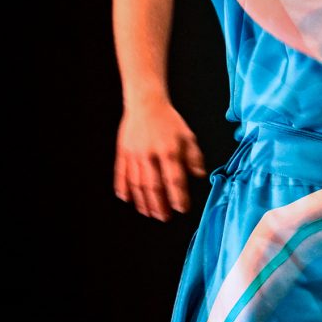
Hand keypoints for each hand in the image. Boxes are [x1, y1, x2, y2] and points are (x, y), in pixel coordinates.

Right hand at [114, 97, 206, 221]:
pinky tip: (127, 199)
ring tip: (149, 213)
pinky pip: (121, 174)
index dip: (178, 196)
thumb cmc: (169, 121)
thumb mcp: (188, 136)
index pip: (174, 178)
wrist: (145, 104)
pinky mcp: (123, 152)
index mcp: (168, 150)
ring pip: (136, 183)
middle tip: (164, 217)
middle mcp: (150, 154)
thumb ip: (194, 157)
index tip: (181, 209)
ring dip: (142, 201)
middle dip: (159, 204)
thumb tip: (200, 175)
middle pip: (153, 185)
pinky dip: (123, 188)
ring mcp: (134, 154)